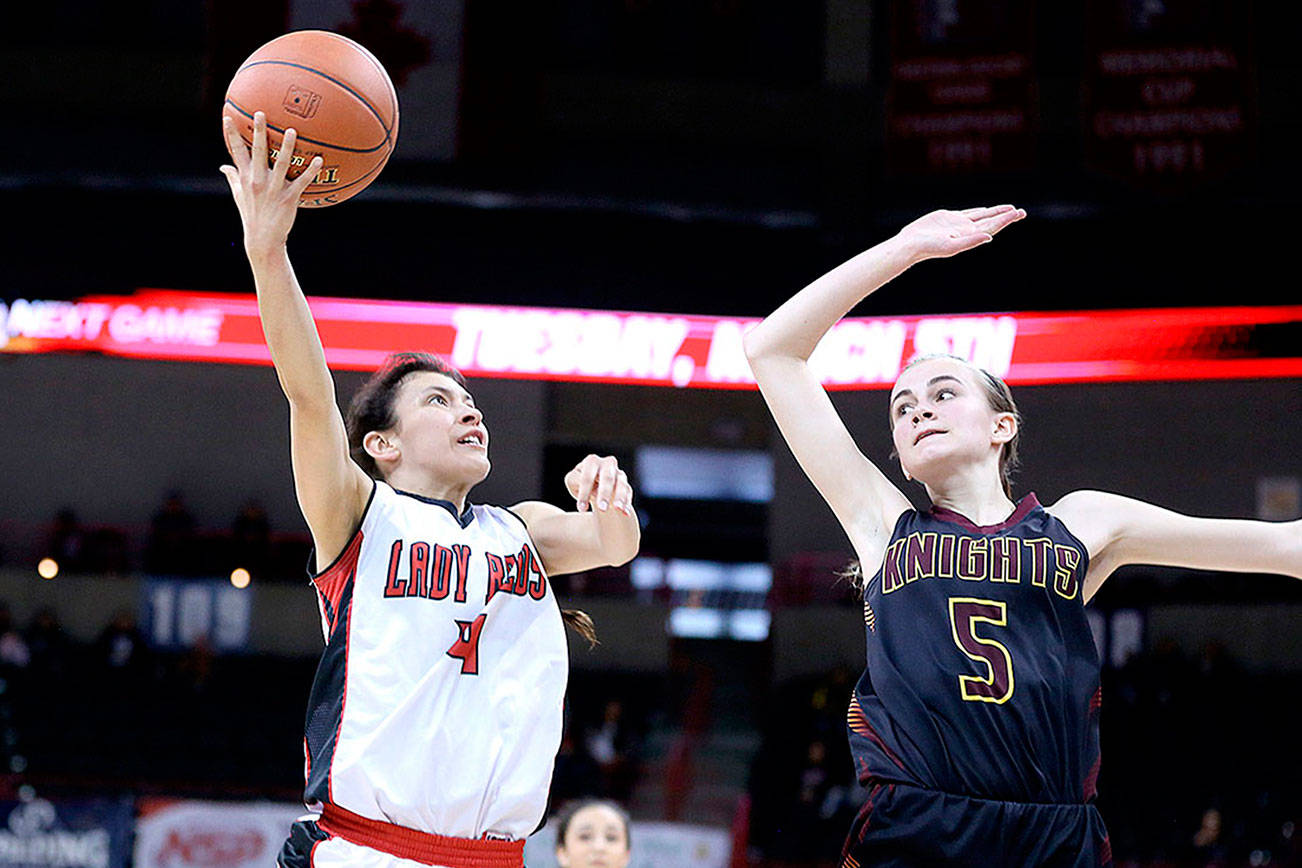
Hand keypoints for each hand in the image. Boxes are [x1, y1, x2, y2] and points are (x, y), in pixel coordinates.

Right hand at [220, 112, 322, 254]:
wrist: (262, 239)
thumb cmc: (251, 215)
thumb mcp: (238, 195)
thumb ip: (232, 178)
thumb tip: (223, 165)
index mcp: (245, 178)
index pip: (236, 152)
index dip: (231, 134)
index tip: (228, 116)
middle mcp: (257, 181)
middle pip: (258, 152)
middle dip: (258, 132)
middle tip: (260, 113)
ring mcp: (273, 189)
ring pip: (281, 164)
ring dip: (287, 147)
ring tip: (292, 130)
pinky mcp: (289, 199)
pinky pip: (301, 182)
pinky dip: (311, 171)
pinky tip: (319, 160)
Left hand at [565, 455, 632, 515]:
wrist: (594, 483)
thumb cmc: (580, 481)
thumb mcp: (573, 481)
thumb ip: (577, 482)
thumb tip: (592, 490)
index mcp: (592, 461)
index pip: (588, 477)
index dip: (584, 493)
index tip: (581, 509)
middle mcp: (607, 464)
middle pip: (607, 478)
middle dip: (605, 493)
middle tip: (602, 509)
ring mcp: (619, 474)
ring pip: (621, 485)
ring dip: (620, 497)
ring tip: (617, 509)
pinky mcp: (626, 485)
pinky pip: (628, 494)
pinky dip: (626, 503)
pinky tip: (625, 513)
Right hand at [895, 205, 1025, 262]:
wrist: (911, 244)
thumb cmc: (929, 247)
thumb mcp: (951, 245)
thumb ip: (971, 240)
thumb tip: (989, 236)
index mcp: (970, 236)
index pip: (992, 226)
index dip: (1005, 220)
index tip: (1017, 213)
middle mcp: (967, 230)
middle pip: (992, 221)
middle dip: (1007, 216)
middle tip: (1022, 212)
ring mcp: (959, 224)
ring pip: (982, 216)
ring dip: (996, 213)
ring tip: (1010, 209)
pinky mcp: (949, 218)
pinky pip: (969, 213)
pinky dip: (980, 211)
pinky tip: (986, 210)